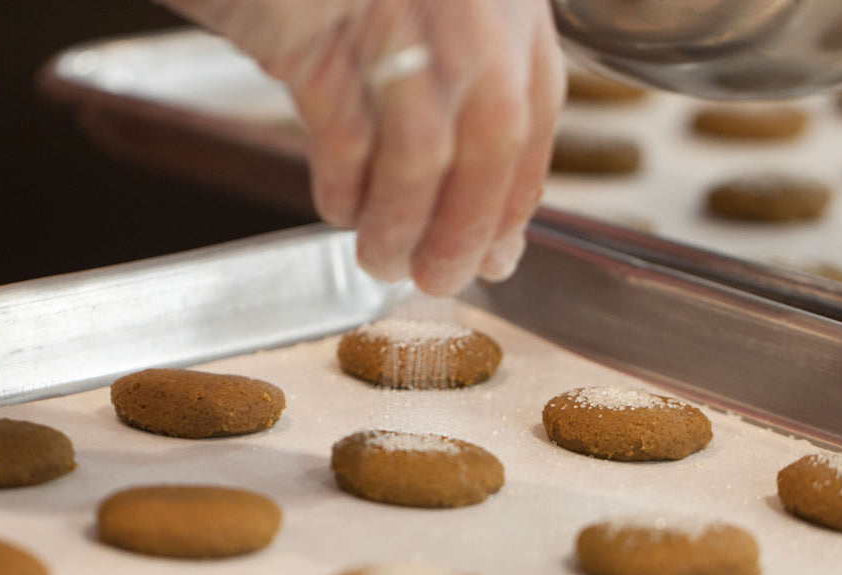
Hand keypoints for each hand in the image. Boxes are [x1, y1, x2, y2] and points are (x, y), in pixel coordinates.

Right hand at [160, 0, 565, 294]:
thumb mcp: (414, 10)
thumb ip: (457, 87)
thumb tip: (482, 213)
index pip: (534, 104)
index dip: (517, 190)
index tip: (500, 249)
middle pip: (492, 132)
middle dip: (468, 223)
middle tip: (443, 279)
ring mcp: (387, 0)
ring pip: (423, 142)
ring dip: (403, 221)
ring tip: (383, 262)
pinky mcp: (307, 22)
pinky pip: (344, 124)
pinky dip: (346, 182)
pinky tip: (339, 207)